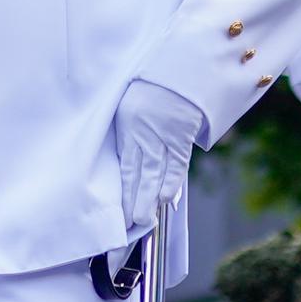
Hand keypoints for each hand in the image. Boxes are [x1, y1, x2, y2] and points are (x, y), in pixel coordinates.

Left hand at [116, 78, 203, 238]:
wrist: (178, 71)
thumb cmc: (149, 92)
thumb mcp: (128, 110)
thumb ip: (128, 140)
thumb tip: (130, 173)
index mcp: (128, 129)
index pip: (125, 170)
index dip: (122, 196)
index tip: (118, 219)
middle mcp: (145, 136)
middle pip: (138, 176)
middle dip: (133, 206)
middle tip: (127, 230)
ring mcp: (164, 137)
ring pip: (156, 173)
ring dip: (149, 199)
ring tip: (143, 222)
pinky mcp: (183, 136)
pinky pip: (177, 163)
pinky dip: (172, 182)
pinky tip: (166, 199)